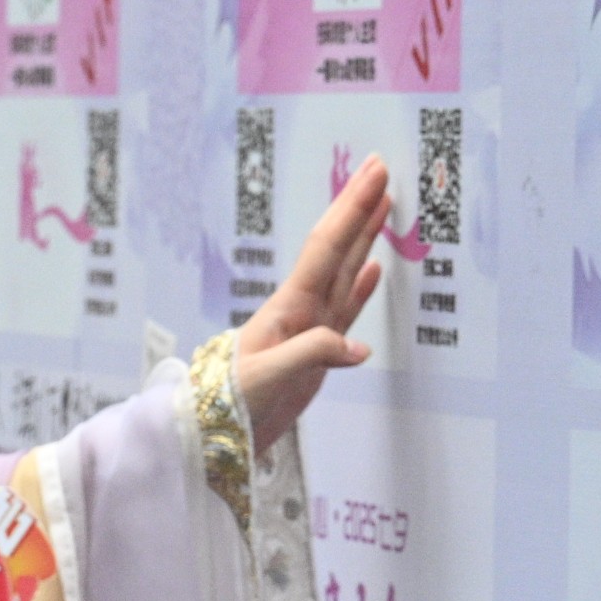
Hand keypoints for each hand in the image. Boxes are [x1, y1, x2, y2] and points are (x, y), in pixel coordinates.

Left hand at [230, 152, 391, 454]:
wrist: (217, 431)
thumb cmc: (232, 401)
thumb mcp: (268, 376)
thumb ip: (312, 354)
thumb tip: (358, 348)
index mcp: (290, 306)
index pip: (327, 247)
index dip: (352, 210)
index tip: (373, 176)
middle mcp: (302, 307)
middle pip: (337, 246)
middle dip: (358, 207)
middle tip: (379, 169)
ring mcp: (311, 326)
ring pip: (344, 270)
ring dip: (364, 236)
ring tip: (382, 206)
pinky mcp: (317, 350)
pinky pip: (346, 308)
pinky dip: (362, 285)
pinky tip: (374, 269)